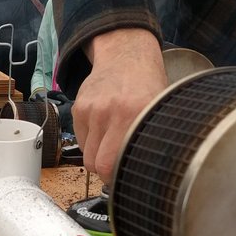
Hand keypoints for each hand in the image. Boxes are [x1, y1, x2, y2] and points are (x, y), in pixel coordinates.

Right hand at [73, 29, 166, 181]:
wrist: (126, 56)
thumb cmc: (146, 88)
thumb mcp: (157, 112)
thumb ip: (147, 142)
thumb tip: (140, 175)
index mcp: (134, 114)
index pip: (112, 164)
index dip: (117, 178)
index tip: (125, 179)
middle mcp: (109, 112)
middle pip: (96, 164)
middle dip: (106, 171)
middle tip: (118, 164)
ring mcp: (90, 110)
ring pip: (86, 155)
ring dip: (97, 155)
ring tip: (112, 141)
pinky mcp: (78, 108)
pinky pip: (80, 140)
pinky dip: (91, 141)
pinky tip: (104, 127)